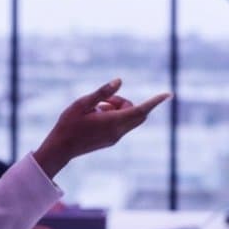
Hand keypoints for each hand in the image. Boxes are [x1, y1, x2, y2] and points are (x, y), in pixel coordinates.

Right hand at [32, 79, 170, 177]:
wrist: (61, 148)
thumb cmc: (69, 123)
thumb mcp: (83, 103)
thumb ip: (102, 92)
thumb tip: (119, 81)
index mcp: (112, 122)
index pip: (140, 110)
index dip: (154, 101)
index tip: (168, 94)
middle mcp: (118, 132)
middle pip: (137, 113)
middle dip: (127, 102)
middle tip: (105, 100)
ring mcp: (115, 138)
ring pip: (129, 118)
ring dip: (119, 108)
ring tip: (96, 108)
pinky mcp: (111, 140)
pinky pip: (123, 125)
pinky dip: (115, 116)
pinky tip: (96, 116)